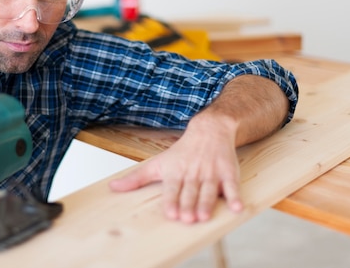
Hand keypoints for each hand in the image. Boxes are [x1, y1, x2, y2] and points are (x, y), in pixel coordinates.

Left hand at [108, 114, 241, 223]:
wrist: (209, 130)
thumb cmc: (182, 151)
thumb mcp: (157, 163)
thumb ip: (136, 178)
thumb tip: (113, 188)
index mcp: (176, 171)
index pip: (173, 188)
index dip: (172, 200)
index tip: (171, 213)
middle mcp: (193, 173)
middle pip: (190, 192)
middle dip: (188, 205)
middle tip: (187, 219)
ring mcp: (211, 173)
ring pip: (208, 190)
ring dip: (207, 203)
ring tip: (204, 216)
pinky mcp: (228, 172)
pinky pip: (232, 185)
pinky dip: (235, 196)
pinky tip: (236, 207)